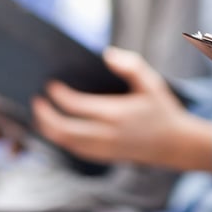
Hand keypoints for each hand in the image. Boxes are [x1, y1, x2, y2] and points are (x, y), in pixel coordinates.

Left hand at [32, 47, 211, 170]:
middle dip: (45, 115)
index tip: (50, 84)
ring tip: (41, 113)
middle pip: (64, 130)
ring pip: (65, 143)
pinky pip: (74, 150)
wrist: (174, 144)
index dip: (59, 96)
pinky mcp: (103, 157)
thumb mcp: (152, 83)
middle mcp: (107, 134)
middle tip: (36, 101)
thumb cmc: (162, 109)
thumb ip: (131, 65)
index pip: (77, 106)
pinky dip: (61, 139)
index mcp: (116, 114)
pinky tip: (56, 128)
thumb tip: (107, 54)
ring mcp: (104, 148)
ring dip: (49, 129)